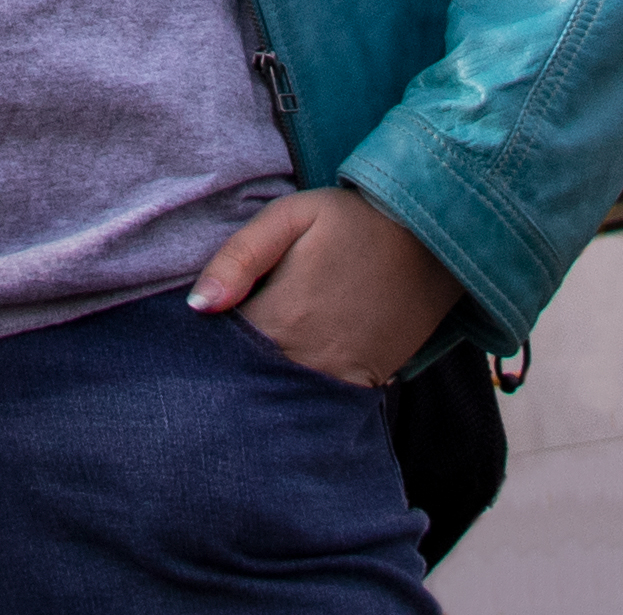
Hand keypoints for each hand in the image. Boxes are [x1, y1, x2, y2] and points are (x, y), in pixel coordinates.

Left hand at [187, 185, 457, 387]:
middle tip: (204, 360)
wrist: (434, 240)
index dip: (197, 345)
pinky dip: (295, 396)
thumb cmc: (354, 221)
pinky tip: (286, 374)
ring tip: (245, 364)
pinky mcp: (363, 385)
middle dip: (222, 372)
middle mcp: (305, 358)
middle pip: (243, 382)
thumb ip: (239, 258)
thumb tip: (197, 307)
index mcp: (281, 316)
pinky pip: (316, 404)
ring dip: (257, 386)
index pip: (216, 351)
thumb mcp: (291, 217)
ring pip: (278, 398)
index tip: (188, 332)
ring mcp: (337, 379)